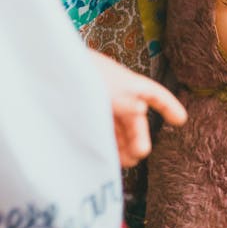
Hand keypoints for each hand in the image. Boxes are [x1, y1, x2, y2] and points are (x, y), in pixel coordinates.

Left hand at [90, 50, 186, 166]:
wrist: (44, 65)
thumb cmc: (79, 71)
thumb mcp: (110, 88)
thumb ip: (126, 105)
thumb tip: (141, 123)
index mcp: (126, 83)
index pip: (154, 94)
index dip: (169, 106)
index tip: (180, 120)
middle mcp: (115, 95)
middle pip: (134, 120)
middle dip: (138, 138)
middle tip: (139, 155)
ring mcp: (98, 106)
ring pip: (116, 130)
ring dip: (122, 147)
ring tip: (123, 162)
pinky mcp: (82, 116)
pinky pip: (98, 133)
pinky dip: (104, 146)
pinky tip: (104, 158)